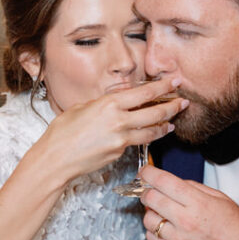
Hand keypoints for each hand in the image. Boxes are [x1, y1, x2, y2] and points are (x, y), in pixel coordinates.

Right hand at [36, 78, 187, 179]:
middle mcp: (119, 121)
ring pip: (152, 132)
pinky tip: (148, 134)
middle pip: (156, 113)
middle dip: (173, 107)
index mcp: (109, 104)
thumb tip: (117, 101)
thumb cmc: (63, 132)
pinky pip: (136, 142)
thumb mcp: (82, 107)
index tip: (175, 80)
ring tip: (172, 122)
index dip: (163, 87)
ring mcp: (121, 139)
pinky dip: (145, 137)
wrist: (55, 159)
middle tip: (183, 102)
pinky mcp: (119, 153)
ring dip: (165, 126)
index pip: (145, 93)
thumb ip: (104, 103)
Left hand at [138, 165, 238, 239]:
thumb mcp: (219, 197)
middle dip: (146, 191)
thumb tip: (173, 183)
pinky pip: (153, 238)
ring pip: (148, 219)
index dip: (149, 173)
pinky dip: (154, 230)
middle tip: (150, 190)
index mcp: (197, 203)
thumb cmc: (235, 227)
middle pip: (151, 199)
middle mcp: (185, 220)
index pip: (164, 182)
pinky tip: (164, 227)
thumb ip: (194, 187)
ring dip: (150, 212)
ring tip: (161, 211)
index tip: (145, 171)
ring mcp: (178, 238)